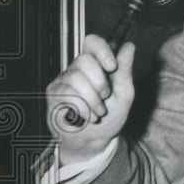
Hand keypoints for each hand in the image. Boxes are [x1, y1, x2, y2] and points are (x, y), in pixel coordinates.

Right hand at [45, 35, 134, 164]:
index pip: (92, 42)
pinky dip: (82, 108)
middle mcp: (77, 68)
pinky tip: (85, 116)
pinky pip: (66, 93)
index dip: (102, 50)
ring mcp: (63, 80)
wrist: (95, 141)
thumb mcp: (124, 93)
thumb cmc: (110, 116)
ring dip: (92, 99)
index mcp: (96, 65)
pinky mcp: (54, 93)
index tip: (112, 67)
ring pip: (75, 77)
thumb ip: (125, 70)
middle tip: (105, 97)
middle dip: (100, 82)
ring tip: (98, 112)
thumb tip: (129, 45)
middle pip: (85, 59)